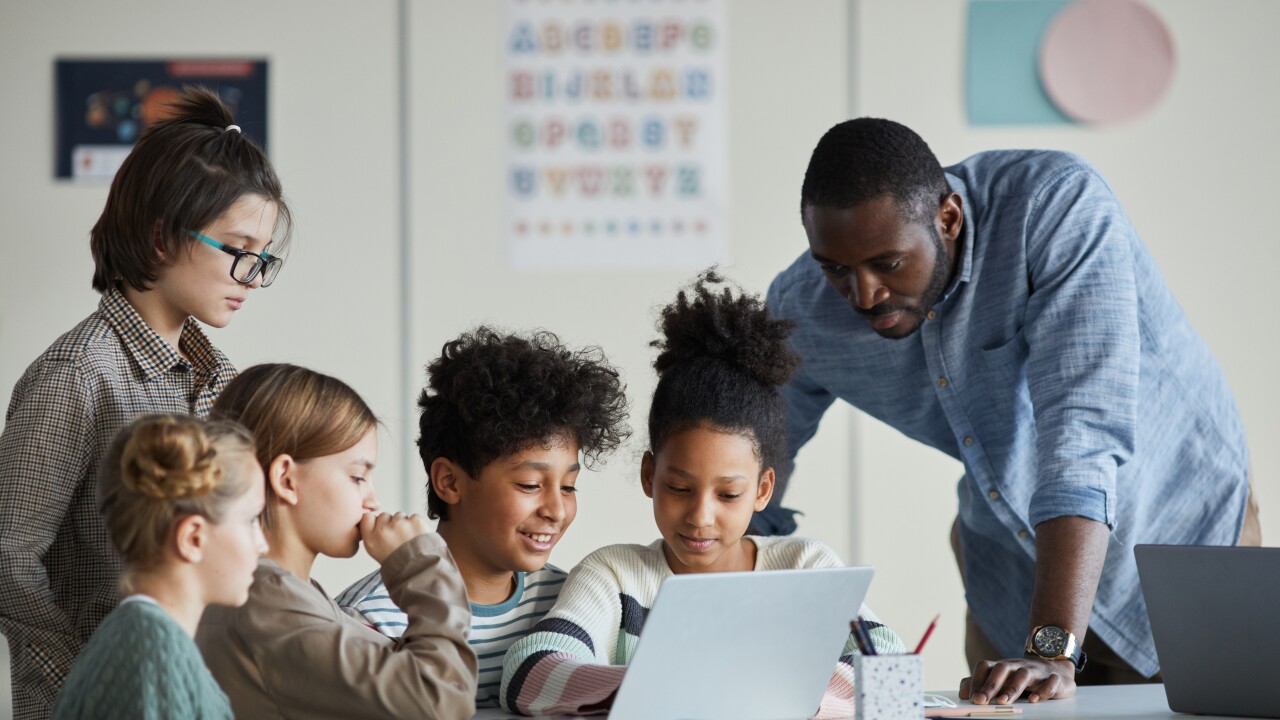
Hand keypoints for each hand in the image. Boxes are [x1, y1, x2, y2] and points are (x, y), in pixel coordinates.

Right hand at [360, 511, 430, 563]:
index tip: (381, 528)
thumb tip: (375, 519)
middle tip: (397, 538)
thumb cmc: (398, 563)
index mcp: (371, 540)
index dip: (375, 522)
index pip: (367, 517)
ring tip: (408, 539)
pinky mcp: (415, 521)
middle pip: (384, 515)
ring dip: (404, 523)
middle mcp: (383, 530)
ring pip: (399, 515)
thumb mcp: (376, 552)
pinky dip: (416, 524)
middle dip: (390, 523)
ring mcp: (399, 524)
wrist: (420, 569)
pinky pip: (413, 516)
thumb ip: (373, 535)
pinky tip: (417, 536)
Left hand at [959, 656, 1075, 704]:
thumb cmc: (1022, 677)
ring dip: (1012, 688)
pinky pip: (1050, 681)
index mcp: (1003, 666)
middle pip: (1001, 669)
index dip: (976, 680)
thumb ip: (981, 684)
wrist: (1055, 667)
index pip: (985, 666)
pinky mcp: (1055, 678)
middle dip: (990, 685)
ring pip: (1023, 674)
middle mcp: (1017, 666)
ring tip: (1003, 702)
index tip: (971, 698)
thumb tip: (962, 693)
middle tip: (981, 701)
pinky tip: (1034, 700)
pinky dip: (1043, 690)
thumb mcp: (1001, 679)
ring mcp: (1036, 670)